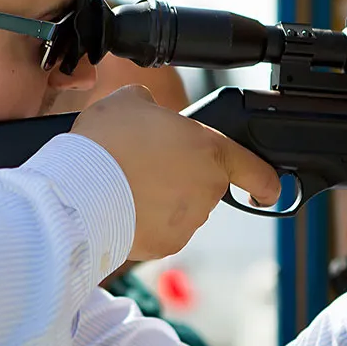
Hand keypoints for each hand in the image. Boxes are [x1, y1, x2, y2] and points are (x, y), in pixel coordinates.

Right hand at [71, 85, 280, 260]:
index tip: (268, 189)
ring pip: (181, 209)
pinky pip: (161, 231)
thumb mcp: (129, 101)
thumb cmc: (106, 143)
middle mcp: (208, 189)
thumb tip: (147, 110)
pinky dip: (146, 222)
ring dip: (163, 199)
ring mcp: (189, 220)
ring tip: (126, 185)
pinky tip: (121, 206)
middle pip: (204, 185)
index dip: (266, 182)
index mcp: (210, 151)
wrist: (78, 191)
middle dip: (181, 177)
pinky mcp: (166, 243)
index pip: (257, 171)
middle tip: (145, 165)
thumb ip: (152, 105)